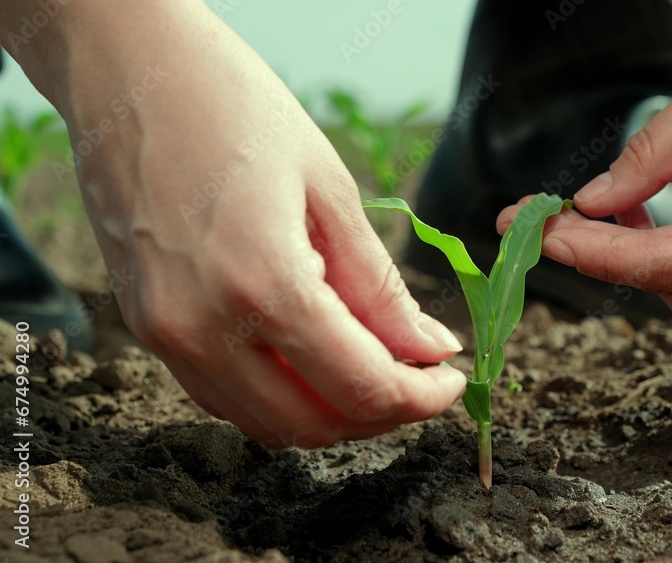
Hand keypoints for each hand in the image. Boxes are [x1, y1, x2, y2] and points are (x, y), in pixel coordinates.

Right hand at [12, 2, 464, 446]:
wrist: (128, 70)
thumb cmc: (234, 108)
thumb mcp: (330, 190)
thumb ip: (380, 286)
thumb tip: (428, 349)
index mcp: (264, 284)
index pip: (361, 386)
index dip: (420, 397)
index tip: (450, 381)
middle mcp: (203, 328)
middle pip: (312, 424)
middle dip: (379, 414)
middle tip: (418, 377)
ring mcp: (164, 335)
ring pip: (263, 423)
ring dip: (328, 412)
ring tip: (370, 363)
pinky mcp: (144, 328)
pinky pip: (222, 395)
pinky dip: (277, 394)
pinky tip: (309, 354)